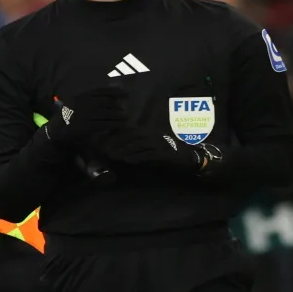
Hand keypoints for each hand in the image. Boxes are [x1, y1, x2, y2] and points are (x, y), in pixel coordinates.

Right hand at [44, 87, 128, 148]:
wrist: (55, 130)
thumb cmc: (69, 115)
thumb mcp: (77, 102)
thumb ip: (92, 96)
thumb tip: (114, 87)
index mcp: (79, 95)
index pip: (100, 91)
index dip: (115, 91)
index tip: (126, 93)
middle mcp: (81, 103)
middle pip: (105, 102)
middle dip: (117, 105)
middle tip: (126, 109)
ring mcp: (83, 115)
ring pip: (106, 114)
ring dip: (118, 116)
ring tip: (126, 117)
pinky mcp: (85, 126)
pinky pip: (104, 124)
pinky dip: (115, 124)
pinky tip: (122, 125)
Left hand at [95, 127, 222, 176]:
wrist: (189, 159)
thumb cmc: (168, 155)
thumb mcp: (150, 148)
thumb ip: (137, 147)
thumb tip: (118, 149)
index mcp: (149, 132)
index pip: (129, 131)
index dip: (116, 135)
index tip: (103, 142)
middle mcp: (154, 135)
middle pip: (132, 136)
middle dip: (117, 142)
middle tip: (105, 150)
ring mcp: (160, 144)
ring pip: (139, 144)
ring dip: (125, 150)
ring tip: (113, 156)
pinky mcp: (166, 153)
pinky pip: (150, 154)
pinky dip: (138, 157)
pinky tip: (129, 160)